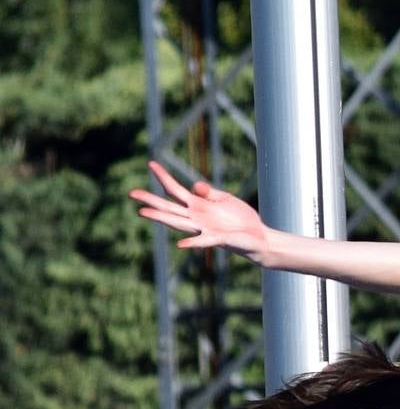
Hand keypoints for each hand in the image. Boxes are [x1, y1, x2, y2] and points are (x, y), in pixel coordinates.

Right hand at [129, 161, 269, 255]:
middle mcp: (196, 218)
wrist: (258, 237)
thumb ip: (208, 193)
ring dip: (161, 218)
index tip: (151, 163)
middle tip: (131, 193)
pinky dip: (193, 242)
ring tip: (143, 212)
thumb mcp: (224, 199)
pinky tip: (180, 244)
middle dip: (151, 200)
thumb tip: (194, 186)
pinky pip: (203, 241)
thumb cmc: (240, 219)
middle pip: (169, 207)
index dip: (164, 177)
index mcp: (197, 206)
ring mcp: (205, 229)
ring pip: (179, 223)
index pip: (175, 190)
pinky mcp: (218, 239)